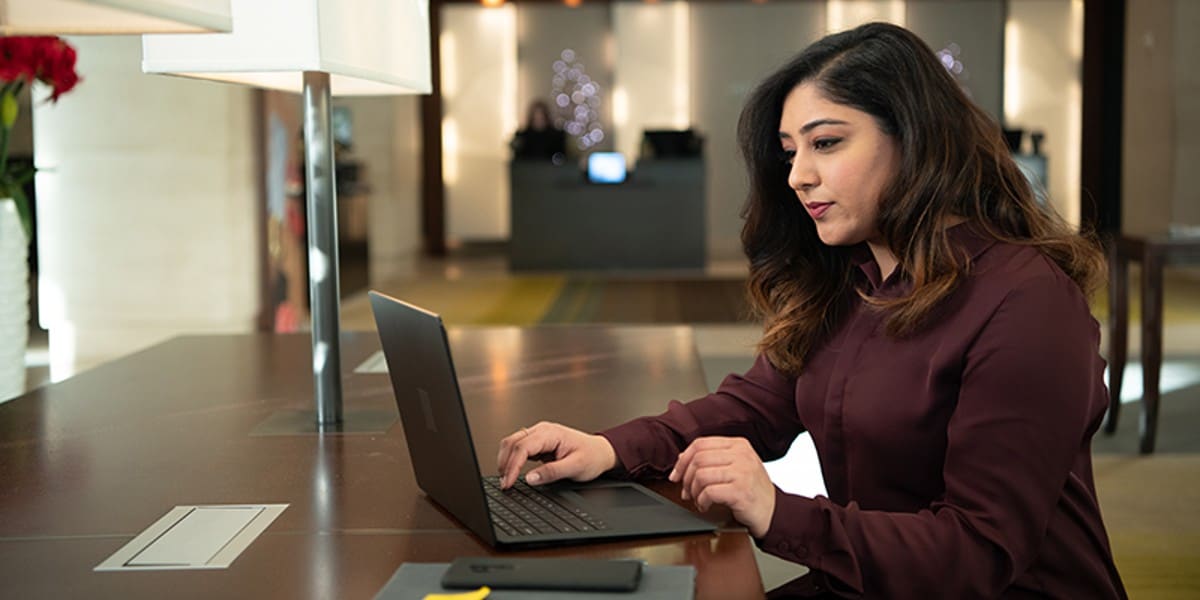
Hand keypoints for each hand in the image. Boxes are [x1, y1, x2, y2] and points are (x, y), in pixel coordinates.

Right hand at [496, 421, 617, 488]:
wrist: (600, 452)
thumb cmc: (592, 456)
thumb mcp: (575, 467)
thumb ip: (552, 472)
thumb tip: (530, 478)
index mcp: (550, 433)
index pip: (522, 447)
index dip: (512, 466)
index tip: (508, 482)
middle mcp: (542, 430)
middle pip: (512, 442)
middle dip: (504, 463)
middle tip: (504, 484)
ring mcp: (538, 435)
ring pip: (512, 443)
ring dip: (505, 460)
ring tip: (506, 479)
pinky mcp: (537, 442)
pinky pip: (518, 447)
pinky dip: (511, 459)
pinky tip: (512, 471)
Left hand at [669, 436, 776, 537]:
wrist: (775, 512)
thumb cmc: (752, 490)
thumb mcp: (736, 467)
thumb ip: (713, 459)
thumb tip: (681, 458)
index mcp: (739, 444)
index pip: (701, 443)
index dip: (683, 459)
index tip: (676, 474)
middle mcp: (742, 455)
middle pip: (698, 458)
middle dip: (685, 478)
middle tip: (686, 492)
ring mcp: (743, 472)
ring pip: (701, 475)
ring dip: (693, 491)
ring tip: (698, 500)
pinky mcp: (741, 491)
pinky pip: (709, 492)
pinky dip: (701, 502)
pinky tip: (705, 506)